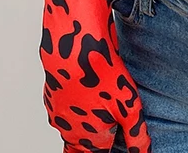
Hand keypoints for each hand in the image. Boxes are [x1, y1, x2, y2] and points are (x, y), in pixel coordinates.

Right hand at [40, 15, 152, 152]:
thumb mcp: (129, 106)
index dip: (111, 146)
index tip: (116, 135)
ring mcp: (57, 112)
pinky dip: (73, 103)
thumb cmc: (100, 74)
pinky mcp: (52, 94)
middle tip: (106, 127)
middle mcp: (69, 130)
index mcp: (88, 138)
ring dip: (82, 123)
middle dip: (92, 145)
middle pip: (81, 148)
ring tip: (98, 108)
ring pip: (70, 128)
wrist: (74, 45)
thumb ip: (135, 135)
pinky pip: (62, 107)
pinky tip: (85, 90)